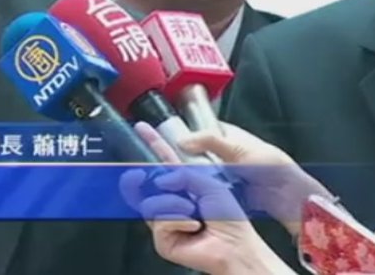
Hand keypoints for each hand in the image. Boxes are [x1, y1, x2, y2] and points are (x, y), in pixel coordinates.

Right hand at [121, 122, 294, 274]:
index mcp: (186, 180)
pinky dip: (177, 220)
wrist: (237, 245)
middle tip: (137, 174)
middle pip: (146, 182)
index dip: (153, 144)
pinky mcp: (163, 238)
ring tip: (193, 212)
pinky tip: (193, 226)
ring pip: (150, 203)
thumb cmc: (231, 216)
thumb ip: (187, 169)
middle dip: (138, 177)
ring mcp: (165, 219)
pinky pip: (159, 222)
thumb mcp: (214, 178)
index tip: (141, 129)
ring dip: (173, 204)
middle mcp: (173, 198)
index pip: (165, 158)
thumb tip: (162, 178)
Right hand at [177, 121, 331, 236]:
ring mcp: (220, 172)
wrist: (287, 196)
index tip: (164, 139)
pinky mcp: (222, 191)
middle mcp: (220, 152)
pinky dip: (196, 191)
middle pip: (192, 152)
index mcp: (225, 135)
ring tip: (173, 179)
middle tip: (166, 164)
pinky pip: (203, 189)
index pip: (196, 128)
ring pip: (195, 172)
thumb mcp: (238, 148)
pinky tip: (187, 193)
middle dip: (181, 158)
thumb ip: (210, 141)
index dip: (181, 133)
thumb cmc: (272, 166)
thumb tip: (183, 140)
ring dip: (187, 176)